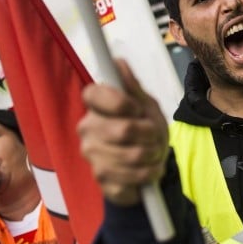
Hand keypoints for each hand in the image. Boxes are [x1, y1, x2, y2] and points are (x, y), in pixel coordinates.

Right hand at [79, 59, 170, 206]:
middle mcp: (87, 130)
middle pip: (123, 130)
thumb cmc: (146, 128)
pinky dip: (147, 176)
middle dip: (150, 134)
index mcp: (95, 106)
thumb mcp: (146, 105)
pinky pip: (130, 181)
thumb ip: (133, 87)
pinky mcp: (102, 182)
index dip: (120, 102)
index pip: (94, 95)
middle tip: (155, 136)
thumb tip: (118, 61)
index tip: (137, 109)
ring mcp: (92, 157)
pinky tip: (148, 171)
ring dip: (153, 157)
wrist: (150, 161)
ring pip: (131, 158)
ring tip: (154, 154)